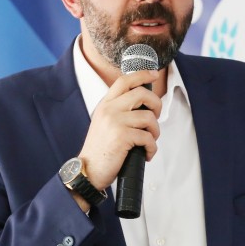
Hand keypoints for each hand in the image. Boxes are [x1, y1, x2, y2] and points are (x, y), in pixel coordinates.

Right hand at [78, 69, 161, 190]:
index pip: (124, 81)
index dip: (142, 74)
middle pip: (142, 94)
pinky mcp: (122, 137)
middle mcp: (109, 109)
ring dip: (155, 131)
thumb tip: (144, 106)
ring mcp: (115, 122)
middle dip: (156, 105)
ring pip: (149, 117)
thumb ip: (118, 111)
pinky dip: (152, 148)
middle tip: (156, 117)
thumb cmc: (99, 151)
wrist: (88, 171)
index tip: (154, 75)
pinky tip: (146, 154)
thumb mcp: (104, 124)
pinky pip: (148, 138)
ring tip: (149, 141)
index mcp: (105, 105)